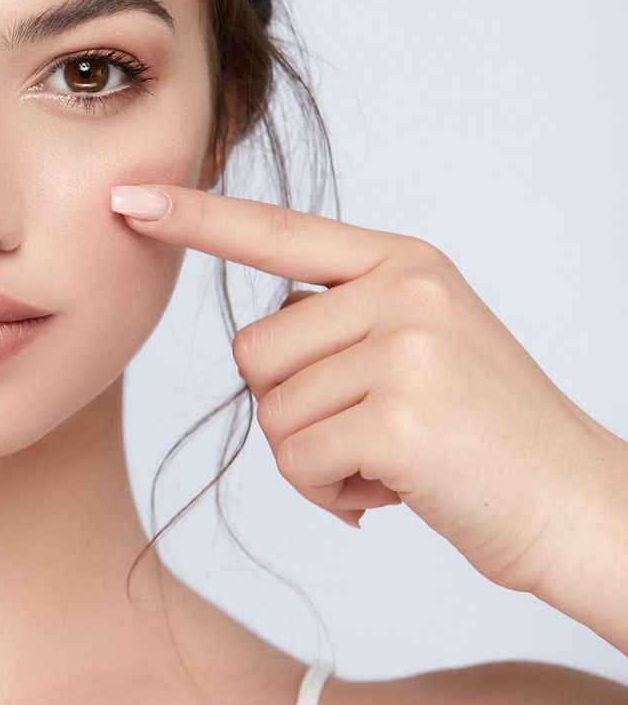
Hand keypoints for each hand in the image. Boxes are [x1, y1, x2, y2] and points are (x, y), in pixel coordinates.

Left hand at [108, 183, 627, 598]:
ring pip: (271, 412)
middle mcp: (404, 290)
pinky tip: (395, 490)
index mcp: (405, 262)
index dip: (197, 218)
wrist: (576, 506)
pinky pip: (296, 461)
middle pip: (254, 350)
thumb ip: (344, 319)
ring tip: (394, 459)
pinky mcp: (398, 416)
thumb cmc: (486, 438)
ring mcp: (405, 349)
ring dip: (315, 458)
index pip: (278, 232)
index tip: (129, 199)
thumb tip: (259, 339)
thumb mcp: (424, 344)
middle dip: (294, 408)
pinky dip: (331, 493)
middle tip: (378, 430)